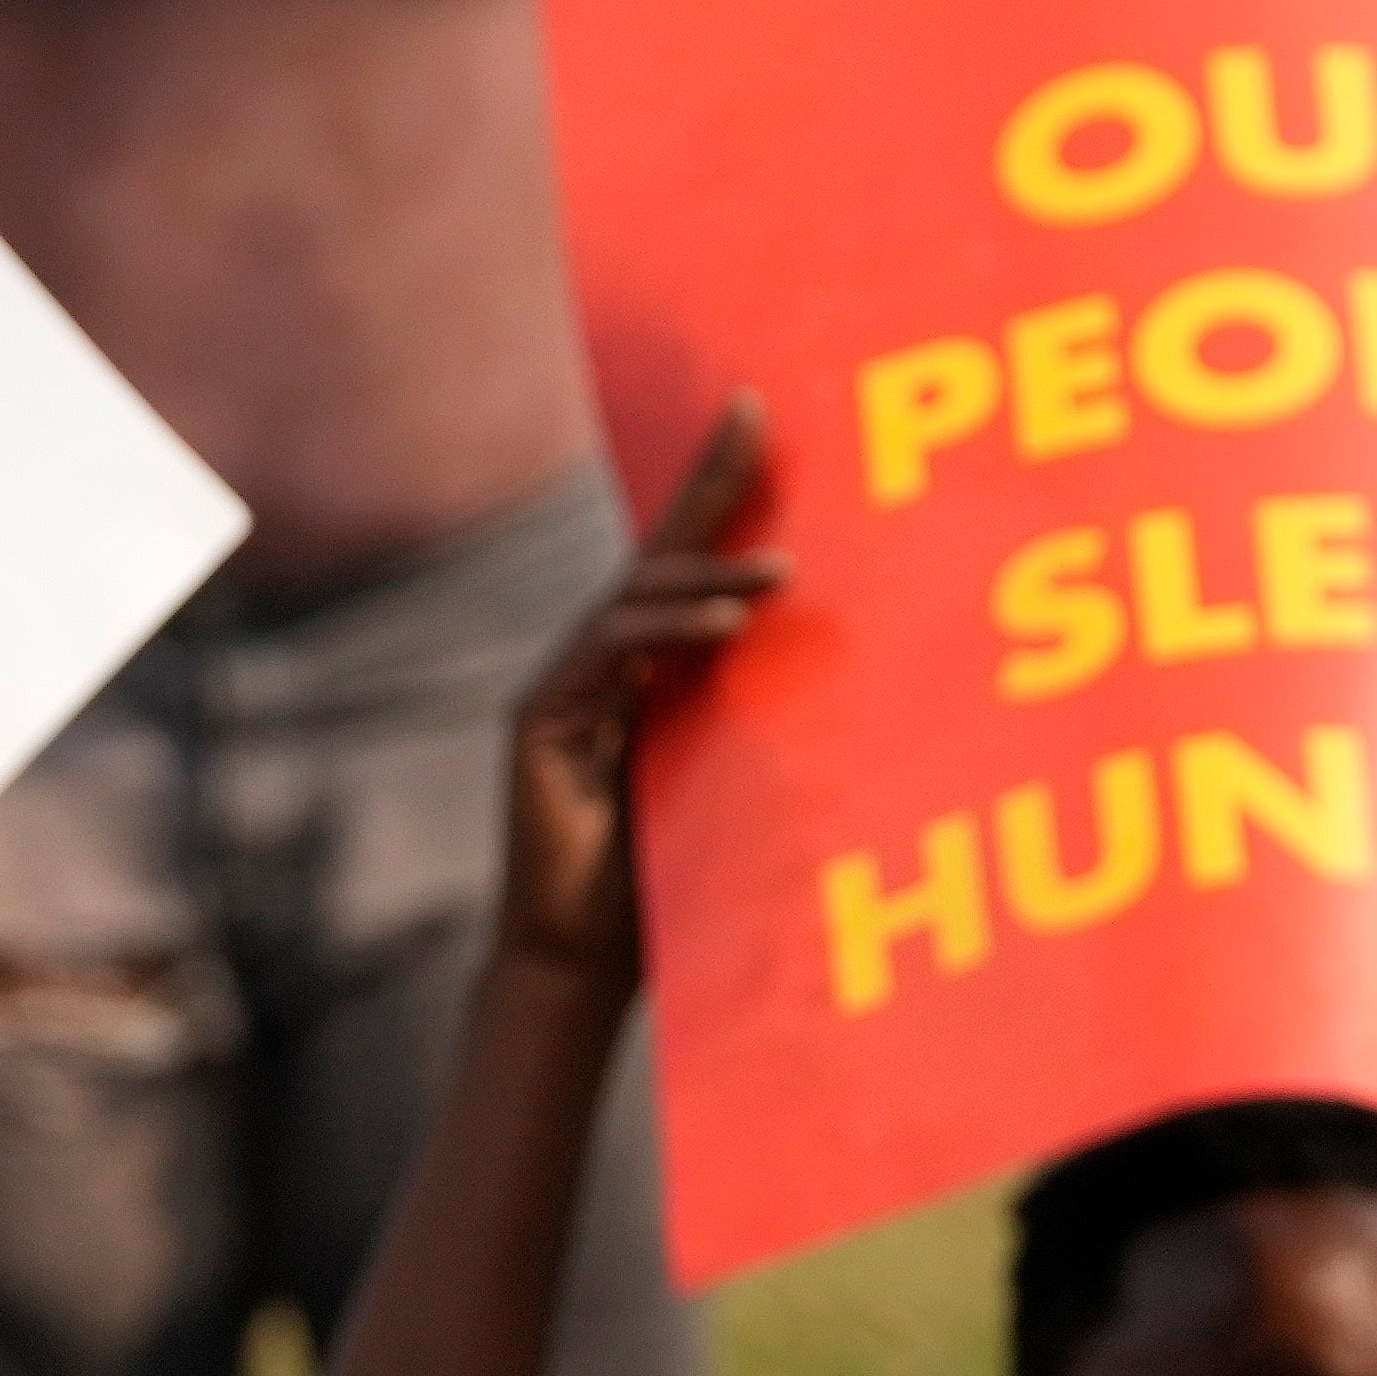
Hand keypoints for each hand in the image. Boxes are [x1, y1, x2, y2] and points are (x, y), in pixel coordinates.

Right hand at [496, 399, 776, 986]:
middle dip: (707, 481)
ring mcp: (563, 682)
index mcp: (647, 665)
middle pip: (657, 550)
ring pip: (637, 602)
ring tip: (777, 575)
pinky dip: (669, 635)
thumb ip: (755, 715)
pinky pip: (609, 656)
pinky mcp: (537, 718)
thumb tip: (839, 655)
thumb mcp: (731, 782)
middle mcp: (599, 659)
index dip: (720, 484)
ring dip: (708, 578)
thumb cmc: (665, 885)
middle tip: (754, 416)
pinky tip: (726, 629)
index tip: (762, 414)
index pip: (687, 558)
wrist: (581, 961)